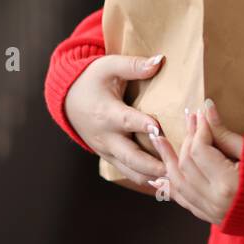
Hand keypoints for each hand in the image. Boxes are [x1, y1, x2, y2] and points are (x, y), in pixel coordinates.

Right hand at [64, 52, 169, 193]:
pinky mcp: (109, 157)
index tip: (161, 130)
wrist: (67, 100)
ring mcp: (107, 150)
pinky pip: (128, 172)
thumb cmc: (91, 80)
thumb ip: (133, 65)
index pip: (128, 121)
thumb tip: (159, 60)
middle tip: (176, 169)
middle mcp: (106, 137)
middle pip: (131, 156)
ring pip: (130, 170)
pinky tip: (166, 183)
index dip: (144, 126)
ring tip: (176, 181)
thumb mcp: (109, 67)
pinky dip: (145, 178)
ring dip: (152, 177)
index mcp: (107, 113)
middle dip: (153, 165)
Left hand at [147, 100, 242, 224]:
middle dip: (188, 139)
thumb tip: (207, 110)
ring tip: (160, 140)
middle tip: (192, 119)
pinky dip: (174, 184)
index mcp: (228, 184)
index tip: (203, 114)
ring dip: (170, 160)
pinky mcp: (214, 218)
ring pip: (179, 184)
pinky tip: (164, 172)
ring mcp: (212, 213)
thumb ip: (226, 134)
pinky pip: (184, 200)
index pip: (200, 151)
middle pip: (187, 165)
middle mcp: (215, 202)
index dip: (200, 130)